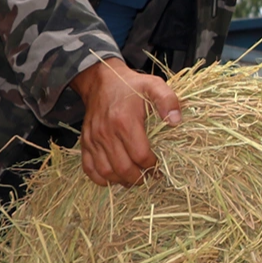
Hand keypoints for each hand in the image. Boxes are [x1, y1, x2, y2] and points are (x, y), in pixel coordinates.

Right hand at [71, 58, 180, 186]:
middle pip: (123, 168)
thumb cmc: (130, 86)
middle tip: (149, 177)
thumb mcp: (153, 85)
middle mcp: (106, 133)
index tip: (158, 166)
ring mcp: (93, 139)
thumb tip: (176, 121)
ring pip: (106, 172)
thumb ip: (168, 100)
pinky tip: (114, 177)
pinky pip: (89, 168)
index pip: (140, 155)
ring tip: (134, 179)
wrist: (101, 80)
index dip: (151, 165)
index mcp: (125, 121)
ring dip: (122, 181)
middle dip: (139, 178)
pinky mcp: (85, 142)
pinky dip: (101, 178)